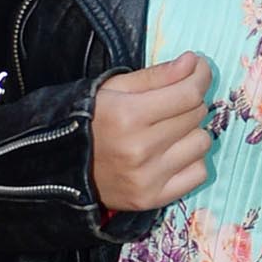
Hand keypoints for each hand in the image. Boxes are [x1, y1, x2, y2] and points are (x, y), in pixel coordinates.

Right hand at [89, 54, 213, 212]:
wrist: (58, 166)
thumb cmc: (88, 120)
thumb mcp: (114, 88)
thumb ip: (157, 75)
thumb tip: (194, 63)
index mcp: (128, 115)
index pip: (189, 93)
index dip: (200, 76)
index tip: (198, 70)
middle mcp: (139, 148)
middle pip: (196, 115)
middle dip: (190, 102)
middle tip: (174, 102)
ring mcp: (147, 177)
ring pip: (202, 143)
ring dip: (192, 132)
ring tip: (170, 131)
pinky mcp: (152, 198)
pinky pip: (199, 173)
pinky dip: (192, 161)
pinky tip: (173, 154)